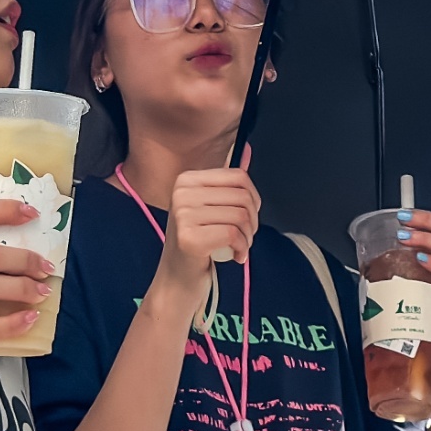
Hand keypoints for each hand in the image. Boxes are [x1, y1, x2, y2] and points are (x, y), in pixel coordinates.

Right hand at [156, 163, 260, 296]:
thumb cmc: (197, 244)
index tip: (247, 217)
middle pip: (242, 197)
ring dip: (247, 238)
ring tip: (238, 247)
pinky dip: (241, 249)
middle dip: (252, 221)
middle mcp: (181, 193)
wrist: (177, 279)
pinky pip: (233, 235)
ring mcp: (183, 215)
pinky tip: (234, 256)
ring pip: (240, 217)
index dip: (253, 199)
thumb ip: (227, 182)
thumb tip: (247, 150)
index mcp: (187, 180)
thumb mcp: (209, 208)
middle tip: (244, 237)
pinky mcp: (189, 238)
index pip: (238, 177)